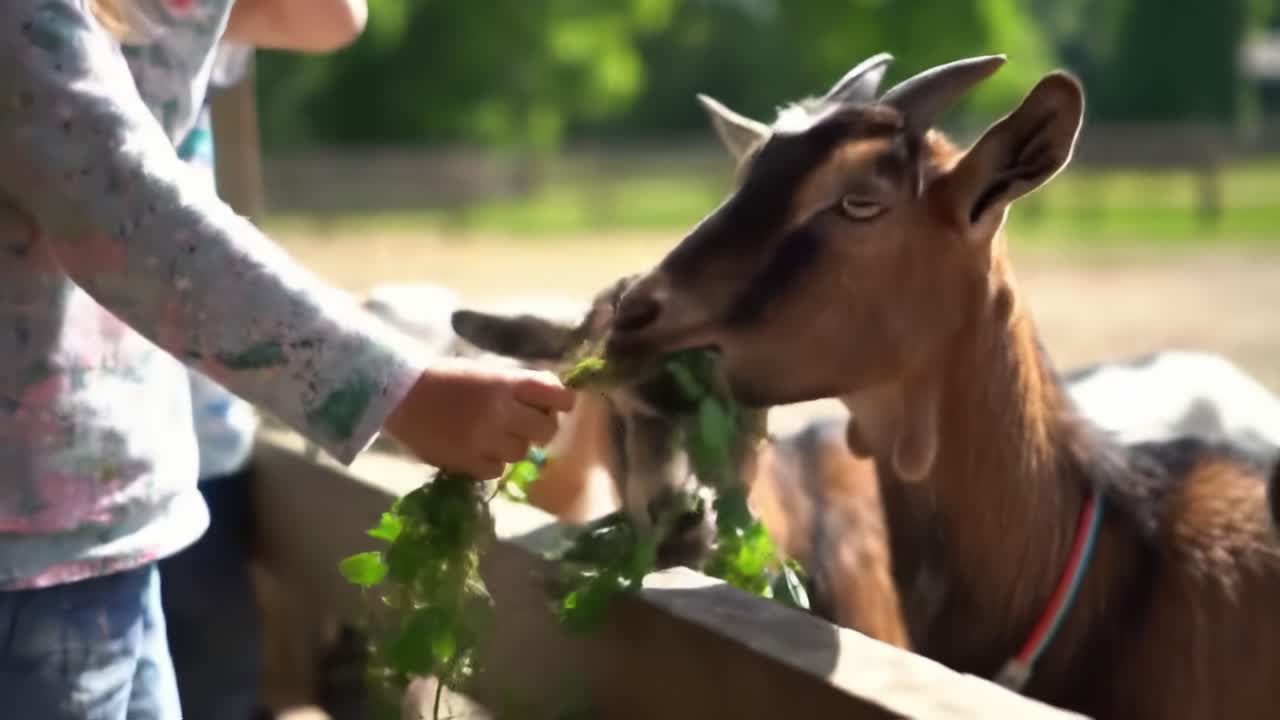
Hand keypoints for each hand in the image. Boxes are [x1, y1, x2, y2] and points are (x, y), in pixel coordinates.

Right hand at [384, 357, 575, 479]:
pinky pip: (496, 471)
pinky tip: (477, 450)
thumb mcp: (486, 371)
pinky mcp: (467, 462)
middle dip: (539, 428)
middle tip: (524, 425)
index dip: (562, 403)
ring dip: (513, 446)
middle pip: (546, 430)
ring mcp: (485, 439)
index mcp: (507, 383)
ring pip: (522, 453)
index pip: (558, 396)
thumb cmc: (445, 378)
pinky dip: (491, 463)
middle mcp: (502, 412)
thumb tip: (553, 402)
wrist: (398, 394)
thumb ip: (519, 386)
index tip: (556, 406)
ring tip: (494, 437)